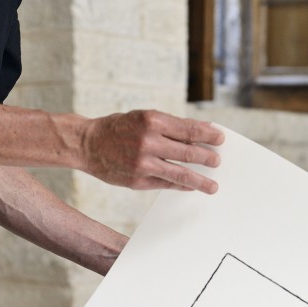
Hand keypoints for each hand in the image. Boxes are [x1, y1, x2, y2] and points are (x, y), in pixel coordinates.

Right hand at [80, 110, 223, 193]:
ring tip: (213, 186)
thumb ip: (172, 125)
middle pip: (188, 152)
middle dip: (207, 157)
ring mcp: (144, 163)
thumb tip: (202, 130)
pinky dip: (181, 185)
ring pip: (180, 173)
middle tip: (218, 161)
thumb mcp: (143, 118)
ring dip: (200, 180)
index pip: (188, 130)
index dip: (207, 136)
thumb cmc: (118, 129)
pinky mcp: (139, 181)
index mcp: (152, 121)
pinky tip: (190, 186)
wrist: (87, 144)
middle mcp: (149, 142)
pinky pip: (166, 184)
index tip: (220, 139)